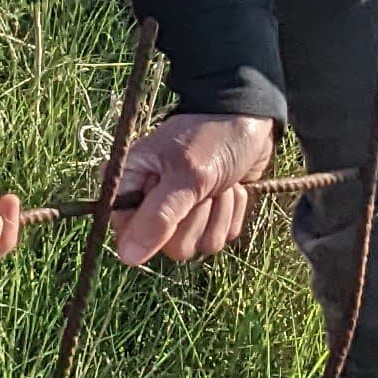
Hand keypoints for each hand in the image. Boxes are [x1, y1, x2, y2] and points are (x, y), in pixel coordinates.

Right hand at [107, 110, 276, 268]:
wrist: (250, 120)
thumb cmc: (212, 137)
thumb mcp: (186, 174)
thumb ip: (159, 217)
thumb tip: (126, 257)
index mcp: (131, 183)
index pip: (126, 231)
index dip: (154, 229)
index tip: (176, 204)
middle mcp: (150, 202)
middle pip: (168, 246)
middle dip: (195, 217)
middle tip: (203, 186)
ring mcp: (181, 213)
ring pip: (197, 246)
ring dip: (218, 213)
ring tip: (220, 182)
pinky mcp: (208, 218)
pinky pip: (219, 238)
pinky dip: (231, 213)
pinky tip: (232, 187)